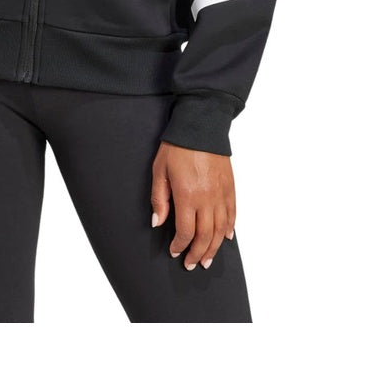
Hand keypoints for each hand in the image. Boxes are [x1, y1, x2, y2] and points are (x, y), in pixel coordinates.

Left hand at [150, 140, 235, 270]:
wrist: (201, 125)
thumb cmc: (177, 146)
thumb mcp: (159, 171)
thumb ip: (159, 199)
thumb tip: (158, 222)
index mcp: (188, 195)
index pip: (186, 231)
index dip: (180, 246)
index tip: (175, 252)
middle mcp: (207, 198)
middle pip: (205, 236)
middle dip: (198, 254)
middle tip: (192, 264)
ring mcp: (221, 193)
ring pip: (221, 229)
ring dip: (214, 248)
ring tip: (208, 259)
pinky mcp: (230, 187)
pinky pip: (232, 213)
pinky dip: (230, 228)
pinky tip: (226, 238)